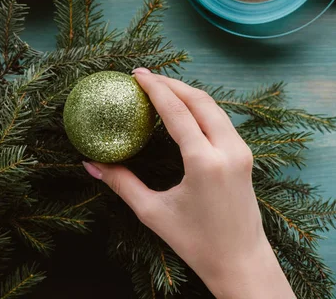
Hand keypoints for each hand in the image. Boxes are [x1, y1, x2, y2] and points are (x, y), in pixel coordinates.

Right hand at [82, 69, 294, 298]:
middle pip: (199, 100)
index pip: (177, 111)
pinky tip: (183, 108)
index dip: (155, 88)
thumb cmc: (196, 242)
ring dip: (186, 92)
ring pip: (213, 106)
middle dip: (171, 83)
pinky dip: (200, 106)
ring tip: (160, 87)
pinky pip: (221, 119)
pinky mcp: (245, 156)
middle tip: (143, 76)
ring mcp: (241, 151)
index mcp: (204, 162)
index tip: (136, 74)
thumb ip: (120, 183)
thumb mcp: (152, 212)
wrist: (242, 262)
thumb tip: (90, 164)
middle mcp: (228, 150)